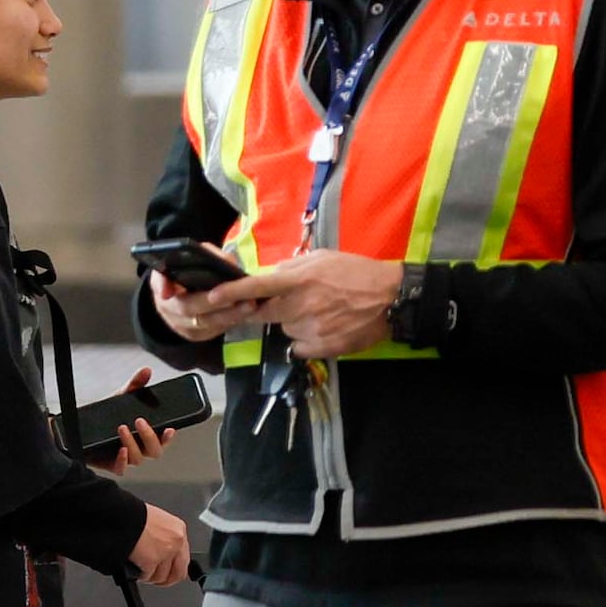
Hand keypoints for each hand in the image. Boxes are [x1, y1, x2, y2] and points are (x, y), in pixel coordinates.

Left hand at [94, 369, 172, 474]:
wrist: (83, 427)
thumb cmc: (108, 414)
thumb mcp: (121, 397)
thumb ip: (135, 385)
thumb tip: (146, 370)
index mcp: (145, 435)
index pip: (163, 440)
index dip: (168, 437)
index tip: (169, 428)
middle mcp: (139, 448)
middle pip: (155, 451)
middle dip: (149, 436)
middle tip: (139, 420)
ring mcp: (126, 458)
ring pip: (138, 459)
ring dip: (133, 443)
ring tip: (122, 427)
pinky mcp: (112, 464)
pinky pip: (121, 469)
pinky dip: (123, 461)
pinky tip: (121, 449)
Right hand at [128, 501, 192, 586]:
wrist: (121, 516)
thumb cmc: (134, 516)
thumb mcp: (157, 523)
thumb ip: (164, 538)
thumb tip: (162, 552)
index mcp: (178, 530)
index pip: (184, 558)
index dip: (173, 568)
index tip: (167, 572)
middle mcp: (176, 542)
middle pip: (179, 573)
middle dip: (166, 579)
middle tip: (155, 578)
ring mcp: (166, 552)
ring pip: (161, 577)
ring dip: (149, 576)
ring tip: (139, 568)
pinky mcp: (152, 560)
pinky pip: (147, 576)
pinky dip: (139, 575)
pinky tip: (133, 566)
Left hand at [189, 250, 402, 358]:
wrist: (391, 299)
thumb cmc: (358, 273)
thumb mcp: (324, 258)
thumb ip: (294, 266)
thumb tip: (272, 274)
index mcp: (300, 279)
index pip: (258, 287)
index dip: (233, 292)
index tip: (214, 296)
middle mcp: (301, 305)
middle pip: (266, 314)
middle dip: (269, 308)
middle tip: (293, 301)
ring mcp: (310, 329)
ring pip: (285, 329)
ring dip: (294, 322)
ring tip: (321, 311)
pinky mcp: (321, 348)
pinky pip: (300, 346)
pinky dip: (307, 338)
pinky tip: (327, 326)